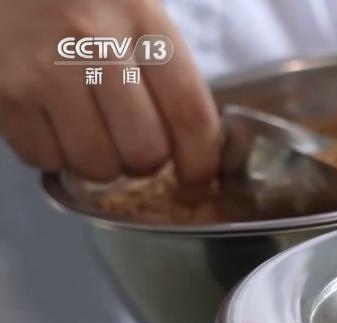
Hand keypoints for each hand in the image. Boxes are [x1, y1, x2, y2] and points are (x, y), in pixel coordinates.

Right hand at [0, 0, 219, 184]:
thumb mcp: (137, 11)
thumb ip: (166, 69)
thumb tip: (195, 141)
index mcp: (143, 22)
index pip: (190, 113)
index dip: (201, 160)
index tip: (198, 177)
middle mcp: (96, 47)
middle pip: (145, 150)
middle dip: (146, 164)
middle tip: (136, 148)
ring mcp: (46, 72)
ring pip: (95, 164)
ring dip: (101, 164)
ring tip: (93, 135)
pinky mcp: (6, 93)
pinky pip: (44, 158)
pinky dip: (55, 155)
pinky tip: (55, 125)